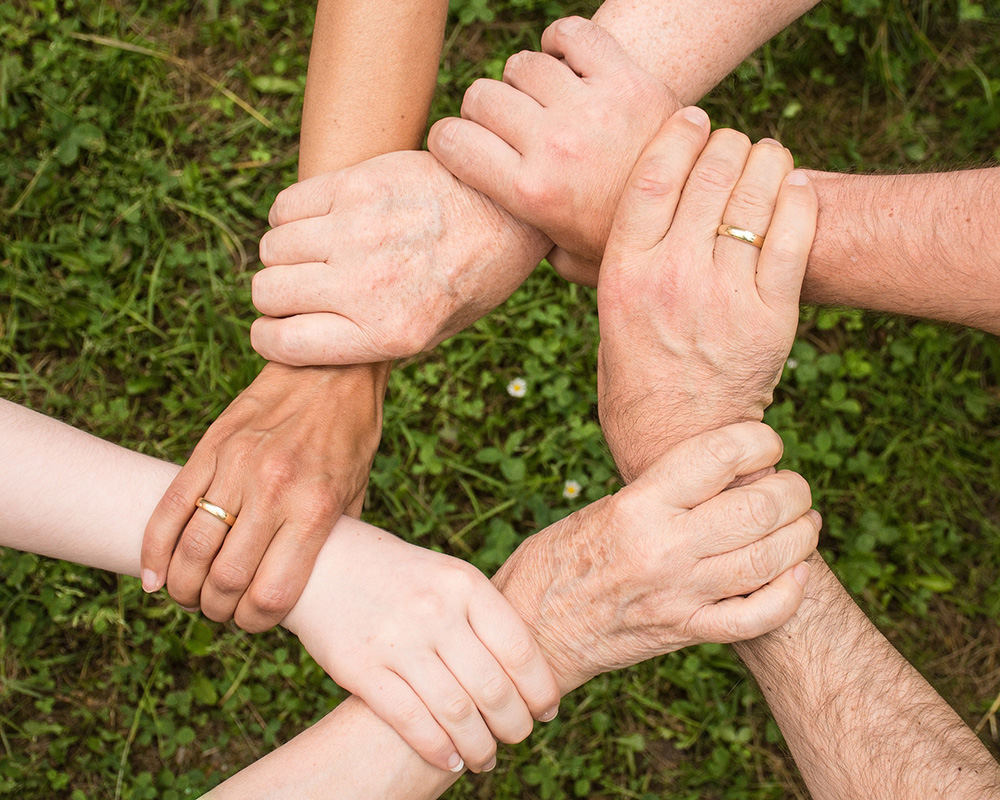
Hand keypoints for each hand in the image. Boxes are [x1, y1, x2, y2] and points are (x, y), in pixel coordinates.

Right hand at [141, 362, 385, 631]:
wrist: (331, 369)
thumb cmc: (350, 436)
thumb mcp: (357, 492)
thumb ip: (332, 540)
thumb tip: (314, 587)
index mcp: (315, 509)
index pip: (271, 593)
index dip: (256, 622)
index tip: (254, 622)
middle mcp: (273, 490)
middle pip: (225, 579)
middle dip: (217, 610)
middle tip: (220, 611)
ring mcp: (237, 467)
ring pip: (191, 549)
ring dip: (184, 587)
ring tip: (190, 595)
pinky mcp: (210, 447)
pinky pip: (170, 507)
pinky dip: (154, 550)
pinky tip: (154, 576)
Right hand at [250, 151, 550, 364]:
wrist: (509, 212)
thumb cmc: (471, 278)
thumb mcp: (433, 333)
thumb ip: (370, 341)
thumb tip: (304, 340)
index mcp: (388, 333)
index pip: (283, 343)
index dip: (270, 338)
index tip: (276, 329)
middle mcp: (368, 285)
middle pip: (268, 292)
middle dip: (275, 296)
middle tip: (300, 289)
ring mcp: (359, 231)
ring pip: (272, 248)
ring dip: (283, 255)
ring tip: (314, 253)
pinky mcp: (358, 185)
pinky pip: (286, 206)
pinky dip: (290, 217)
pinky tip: (319, 221)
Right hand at [283, 517, 560, 773]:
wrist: (323, 561)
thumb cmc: (398, 575)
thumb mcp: (447, 576)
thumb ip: (483, 616)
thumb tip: (529, 673)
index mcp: (464, 584)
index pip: (519, 649)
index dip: (540, 689)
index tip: (547, 711)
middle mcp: (435, 610)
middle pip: (493, 688)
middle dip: (514, 725)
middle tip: (518, 738)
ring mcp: (397, 640)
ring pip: (456, 712)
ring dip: (480, 747)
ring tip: (487, 758)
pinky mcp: (360, 668)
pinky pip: (410, 720)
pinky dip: (438, 749)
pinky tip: (451, 760)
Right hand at [428, 16, 677, 286]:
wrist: (698, 215)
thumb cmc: (623, 242)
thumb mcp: (568, 261)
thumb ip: (527, 245)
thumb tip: (496, 236)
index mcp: (531, 193)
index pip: (451, 140)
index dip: (448, 141)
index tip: (462, 147)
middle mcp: (555, 145)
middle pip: (482, 96)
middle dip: (484, 112)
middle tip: (507, 128)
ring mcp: (591, 108)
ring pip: (522, 65)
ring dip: (524, 81)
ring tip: (543, 103)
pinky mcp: (626, 78)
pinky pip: (571, 34)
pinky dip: (561, 42)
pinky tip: (566, 65)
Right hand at [493, 422, 817, 691]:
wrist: (532, 631)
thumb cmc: (558, 560)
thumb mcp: (603, 509)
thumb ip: (661, 493)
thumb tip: (723, 474)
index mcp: (637, 505)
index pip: (719, 455)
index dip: (759, 440)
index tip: (766, 443)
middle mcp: (663, 547)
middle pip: (759, 507)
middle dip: (793, 490)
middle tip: (793, 486)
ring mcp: (679, 594)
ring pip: (770, 559)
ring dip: (801, 535)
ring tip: (804, 522)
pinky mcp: (686, 632)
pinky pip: (757, 616)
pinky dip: (789, 594)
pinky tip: (796, 574)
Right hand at [596, 109, 817, 480]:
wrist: (678, 443)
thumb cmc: (635, 379)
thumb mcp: (606, 317)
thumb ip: (612, 264)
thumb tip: (614, 212)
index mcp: (624, 274)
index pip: (653, 175)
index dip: (678, 133)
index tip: (693, 116)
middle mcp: (672, 277)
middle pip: (709, 174)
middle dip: (727, 143)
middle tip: (733, 143)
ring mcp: (725, 296)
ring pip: (755, 196)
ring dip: (766, 161)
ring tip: (767, 157)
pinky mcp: (770, 317)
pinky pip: (794, 236)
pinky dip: (799, 199)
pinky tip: (795, 187)